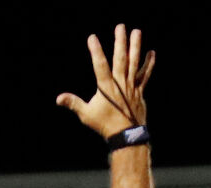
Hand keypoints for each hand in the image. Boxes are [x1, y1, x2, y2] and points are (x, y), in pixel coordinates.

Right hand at [55, 24, 155, 138]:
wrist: (127, 136)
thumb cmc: (105, 126)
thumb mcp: (86, 115)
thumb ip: (73, 103)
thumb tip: (58, 98)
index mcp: (106, 87)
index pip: (99, 65)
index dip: (96, 51)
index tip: (92, 38)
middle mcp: (120, 83)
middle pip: (121, 58)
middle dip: (120, 41)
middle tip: (120, 27)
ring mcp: (132, 86)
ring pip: (134, 63)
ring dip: (135, 46)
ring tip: (137, 32)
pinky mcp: (139, 92)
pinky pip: (145, 75)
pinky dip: (149, 64)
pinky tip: (152, 53)